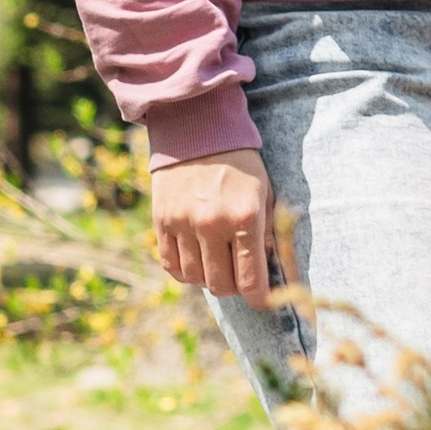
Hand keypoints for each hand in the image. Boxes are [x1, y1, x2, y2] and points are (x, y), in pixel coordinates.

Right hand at [150, 147, 285, 304]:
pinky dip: (184, 270)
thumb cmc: (240, 164)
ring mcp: (183, 223)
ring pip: (195, 278)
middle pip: (221, 285)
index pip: (251, 280)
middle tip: (239, 275)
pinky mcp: (161, 220)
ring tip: (217, 263)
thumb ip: (269, 232)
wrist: (198, 129)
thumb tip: (265, 269)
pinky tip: (196, 259)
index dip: (259, 298)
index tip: (261, 300)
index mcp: (244, 217)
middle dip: (234, 287)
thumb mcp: (265, 192)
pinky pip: (171, 265)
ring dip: (208, 278)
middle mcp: (212, 224)